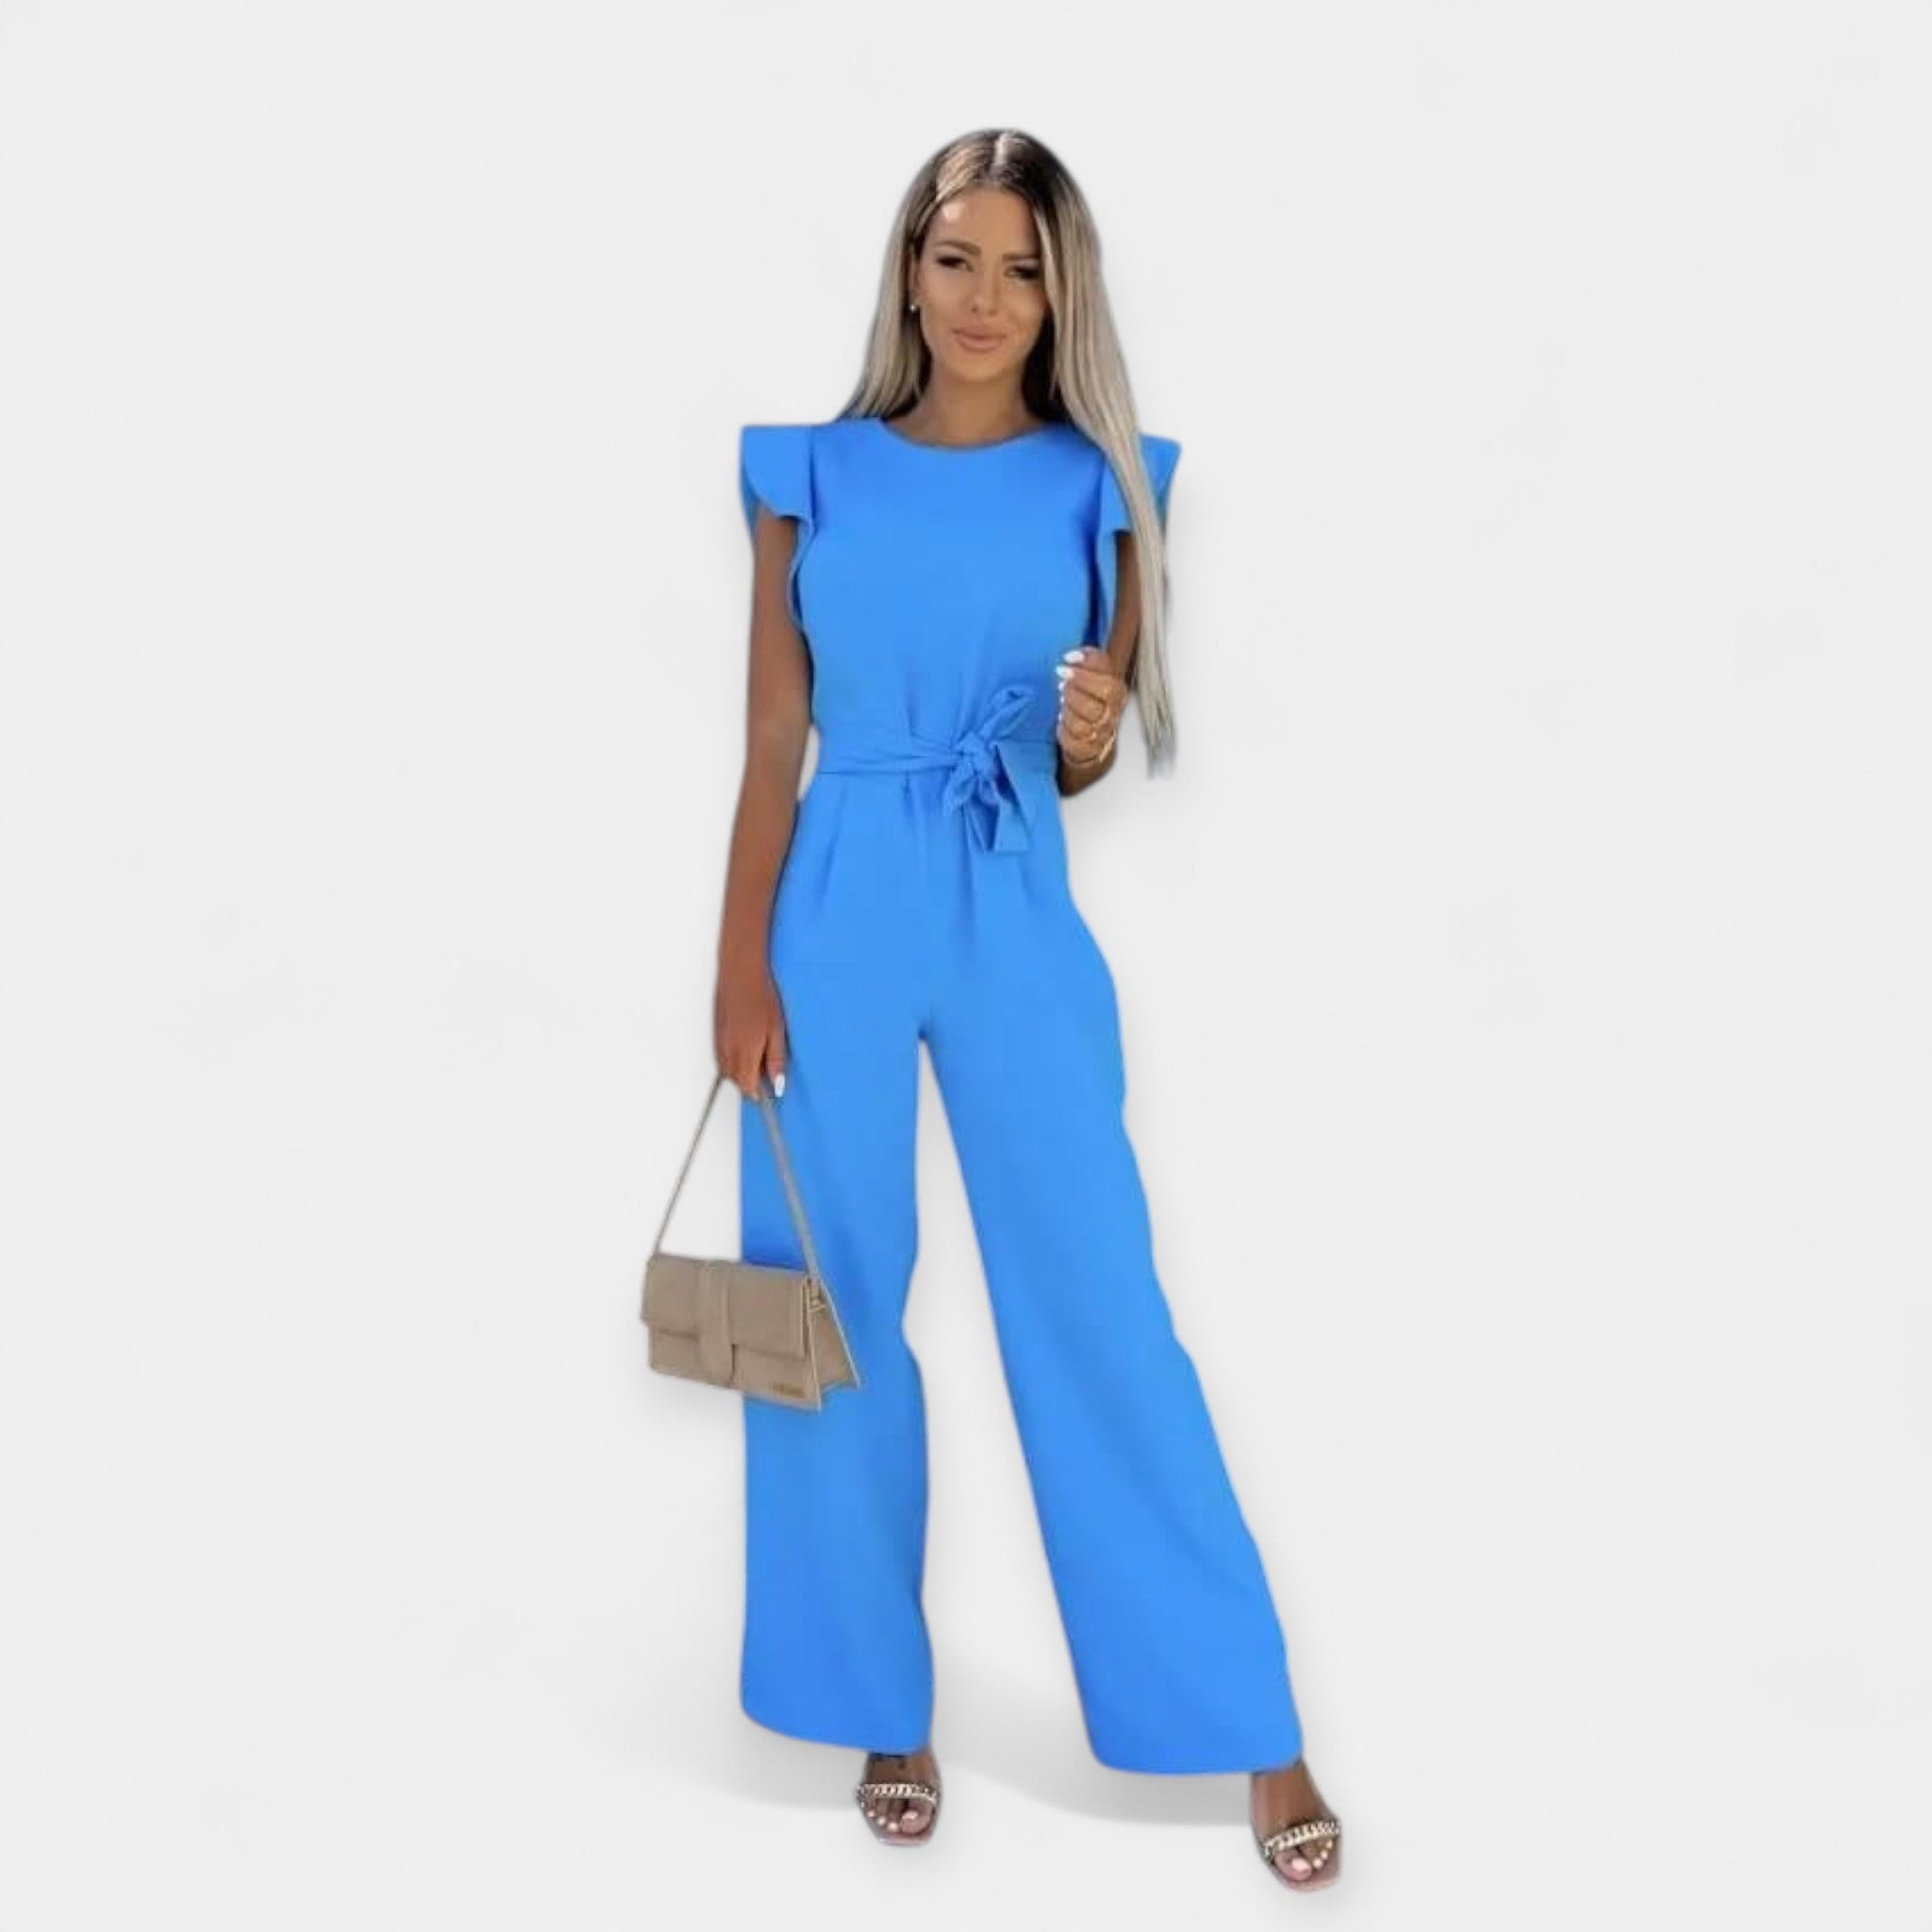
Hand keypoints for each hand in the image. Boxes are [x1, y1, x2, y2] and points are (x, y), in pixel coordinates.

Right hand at [714, 949, 787, 1100]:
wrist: (741, 972)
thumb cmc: (762, 996)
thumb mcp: (778, 1030)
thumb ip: (776, 1059)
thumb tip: (778, 1085)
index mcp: (745, 1051)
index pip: (747, 1086)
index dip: (758, 1094)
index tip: (768, 1094)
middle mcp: (729, 1050)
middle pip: (735, 1081)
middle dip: (749, 1083)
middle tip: (765, 1074)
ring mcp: (719, 1041)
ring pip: (726, 1070)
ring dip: (739, 1072)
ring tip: (756, 1057)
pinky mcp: (715, 1032)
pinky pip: (721, 1057)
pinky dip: (731, 1060)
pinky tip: (744, 1047)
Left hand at [1055, 647, 1121, 765]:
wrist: (1091, 740)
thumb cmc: (1089, 703)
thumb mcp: (1093, 680)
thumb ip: (1089, 664)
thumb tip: (1073, 656)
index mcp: (1117, 690)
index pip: (1109, 674)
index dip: (1089, 663)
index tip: (1068, 657)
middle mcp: (1113, 711)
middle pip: (1104, 693)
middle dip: (1079, 681)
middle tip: (1061, 674)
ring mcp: (1102, 731)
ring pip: (1087, 716)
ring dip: (1070, 704)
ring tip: (1062, 697)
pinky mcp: (1089, 747)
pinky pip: (1075, 737)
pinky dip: (1065, 726)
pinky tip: (1062, 717)